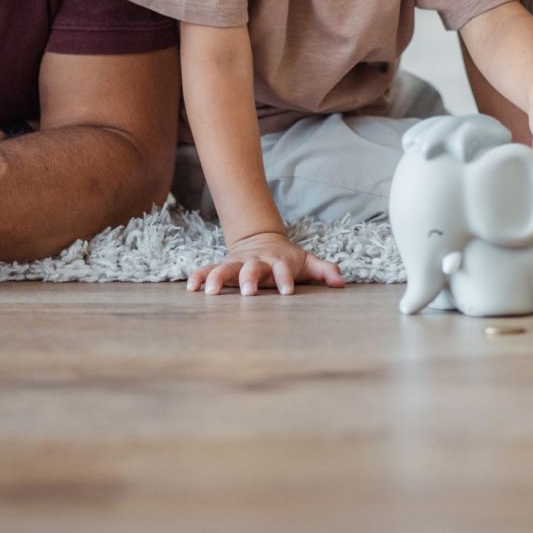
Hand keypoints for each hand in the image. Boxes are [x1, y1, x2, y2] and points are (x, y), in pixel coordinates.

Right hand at [187, 230, 344, 295]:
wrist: (262, 240)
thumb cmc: (288, 259)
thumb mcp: (307, 262)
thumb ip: (325, 270)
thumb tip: (341, 283)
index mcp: (277, 261)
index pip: (283, 270)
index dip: (285, 279)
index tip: (287, 291)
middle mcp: (256, 262)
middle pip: (252, 268)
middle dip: (250, 279)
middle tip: (249, 292)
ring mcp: (238, 264)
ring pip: (227, 268)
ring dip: (219, 279)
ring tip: (210, 293)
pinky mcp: (224, 267)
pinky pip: (209, 270)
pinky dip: (200, 277)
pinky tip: (191, 288)